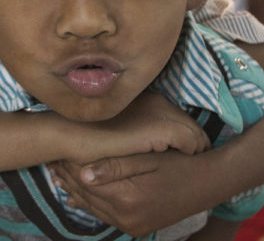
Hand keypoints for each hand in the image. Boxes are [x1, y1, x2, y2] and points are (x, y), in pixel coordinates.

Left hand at [50, 150, 207, 235]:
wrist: (208, 185)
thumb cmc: (179, 164)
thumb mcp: (149, 159)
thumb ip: (116, 166)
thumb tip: (83, 174)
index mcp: (128, 197)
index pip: (87, 181)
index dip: (70, 165)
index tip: (57, 151)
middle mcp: (126, 217)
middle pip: (87, 195)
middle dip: (67, 177)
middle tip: (52, 160)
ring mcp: (131, 226)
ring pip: (92, 207)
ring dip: (74, 191)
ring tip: (57, 173)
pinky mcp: (135, 228)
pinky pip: (105, 216)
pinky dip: (89, 204)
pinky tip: (76, 194)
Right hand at [66, 92, 208, 163]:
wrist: (69, 134)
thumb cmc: (83, 135)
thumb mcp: (111, 130)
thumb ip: (130, 131)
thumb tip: (141, 142)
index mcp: (144, 99)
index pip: (175, 117)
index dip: (179, 136)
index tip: (179, 152)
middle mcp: (155, 100)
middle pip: (188, 123)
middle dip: (192, 142)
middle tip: (193, 160)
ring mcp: (159, 112)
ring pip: (195, 132)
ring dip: (194, 149)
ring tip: (192, 165)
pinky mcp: (161, 127)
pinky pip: (192, 142)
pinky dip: (191, 152)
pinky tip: (184, 163)